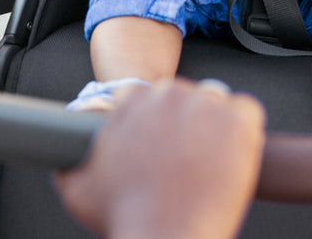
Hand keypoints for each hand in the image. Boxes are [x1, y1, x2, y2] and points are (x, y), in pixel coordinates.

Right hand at [54, 79, 265, 238]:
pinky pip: (247, 111)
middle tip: (185, 160)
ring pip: (215, 101)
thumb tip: (65, 153)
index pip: (147, 97)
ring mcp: (207, 103)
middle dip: (184, 123)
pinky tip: (232, 155)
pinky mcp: (239, 118)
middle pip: (183, 98)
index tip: (161, 145)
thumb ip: (67, 161)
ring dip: (214, 124)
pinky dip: (245, 130)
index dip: (154, 122)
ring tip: (209, 161)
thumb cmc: (126, 218)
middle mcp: (170, 93)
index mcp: (133, 101)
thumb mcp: (78, 188)